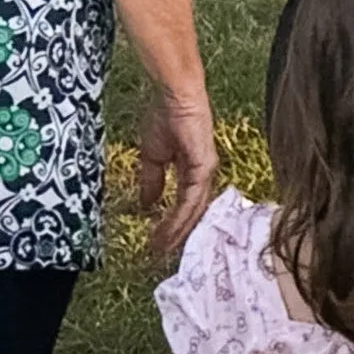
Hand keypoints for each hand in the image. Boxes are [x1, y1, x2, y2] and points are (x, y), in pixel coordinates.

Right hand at [138, 85, 218, 260]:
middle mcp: (203, 173)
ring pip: (194, 209)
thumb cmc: (165, 118)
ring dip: (177, 231)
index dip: (173, 224)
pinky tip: (168, 230)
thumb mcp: (153, 156)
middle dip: (178, 235)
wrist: (174, 97)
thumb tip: (147, 205)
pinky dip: (181, 217)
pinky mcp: (204, 166)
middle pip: (194, 212)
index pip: (186, 204)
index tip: (158, 243)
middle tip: (161, 256)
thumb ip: (153, 181)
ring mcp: (206, 170)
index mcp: (193, 169)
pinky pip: (192, 198)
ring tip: (161, 248)